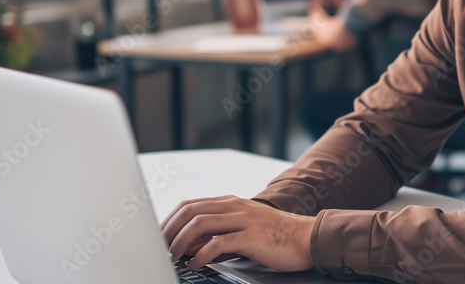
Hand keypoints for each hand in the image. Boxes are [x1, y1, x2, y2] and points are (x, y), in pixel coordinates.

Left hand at [160, 196, 314, 272]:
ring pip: (200, 223)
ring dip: (181, 242)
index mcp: (230, 202)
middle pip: (190, 211)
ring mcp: (243, 219)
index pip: (189, 205)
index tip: (158, 237)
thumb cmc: (274, 235)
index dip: (169, 220)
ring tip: (174, 257)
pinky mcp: (251, 236)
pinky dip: (202, 254)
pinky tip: (196, 263)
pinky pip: (219, 242)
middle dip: (170, 230)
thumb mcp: (243, 228)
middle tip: (161, 249)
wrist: (306, 237)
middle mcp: (234, 206)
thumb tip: (191, 246)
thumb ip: (217, 234)